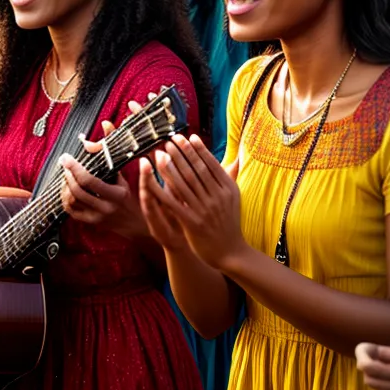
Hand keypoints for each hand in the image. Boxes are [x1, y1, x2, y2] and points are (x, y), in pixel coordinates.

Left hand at [59, 117, 147, 239]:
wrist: (141, 225)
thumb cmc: (138, 195)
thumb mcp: (128, 174)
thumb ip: (115, 149)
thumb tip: (106, 124)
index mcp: (118, 194)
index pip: (89, 181)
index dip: (74, 168)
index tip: (66, 157)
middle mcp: (106, 208)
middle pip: (77, 191)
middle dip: (67, 174)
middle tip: (64, 162)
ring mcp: (98, 218)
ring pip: (72, 202)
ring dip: (65, 186)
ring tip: (66, 175)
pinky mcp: (92, 224)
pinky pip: (72, 212)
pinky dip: (66, 199)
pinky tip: (68, 189)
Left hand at [148, 134, 244, 269]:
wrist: (231, 253)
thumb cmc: (230, 223)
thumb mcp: (234, 198)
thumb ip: (229, 178)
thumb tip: (235, 157)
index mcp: (227, 189)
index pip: (210, 164)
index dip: (198, 149)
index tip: (187, 137)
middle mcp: (216, 197)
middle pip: (195, 170)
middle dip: (181, 153)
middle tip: (170, 140)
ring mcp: (204, 210)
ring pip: (184, 184)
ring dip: (170, 167)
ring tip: (160, 153)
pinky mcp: (192, 222)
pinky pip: (174, 203)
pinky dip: (163, 190)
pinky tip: (153, 181)